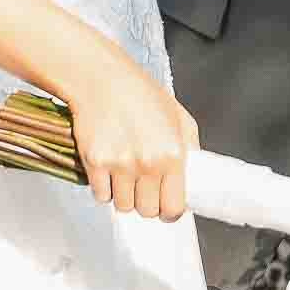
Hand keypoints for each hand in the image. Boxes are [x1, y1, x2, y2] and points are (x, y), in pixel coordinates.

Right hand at [65, 56, 199, 223]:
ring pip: (123, 206)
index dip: (169, 211)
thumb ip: (190, 148)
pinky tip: (108, 169)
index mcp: (173, 154)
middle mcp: (148, 163)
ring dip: (124, 195)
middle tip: (144, 187)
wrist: (102, 78)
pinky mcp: (96, 163)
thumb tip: (194, 176)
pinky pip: (101, 195)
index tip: (165, 207)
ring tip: (125, 174)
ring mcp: (120, 165)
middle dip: (146, 203)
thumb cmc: (140, 93)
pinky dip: (104, 188)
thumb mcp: (178, 116)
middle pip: (147, 211)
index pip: (174, 207)